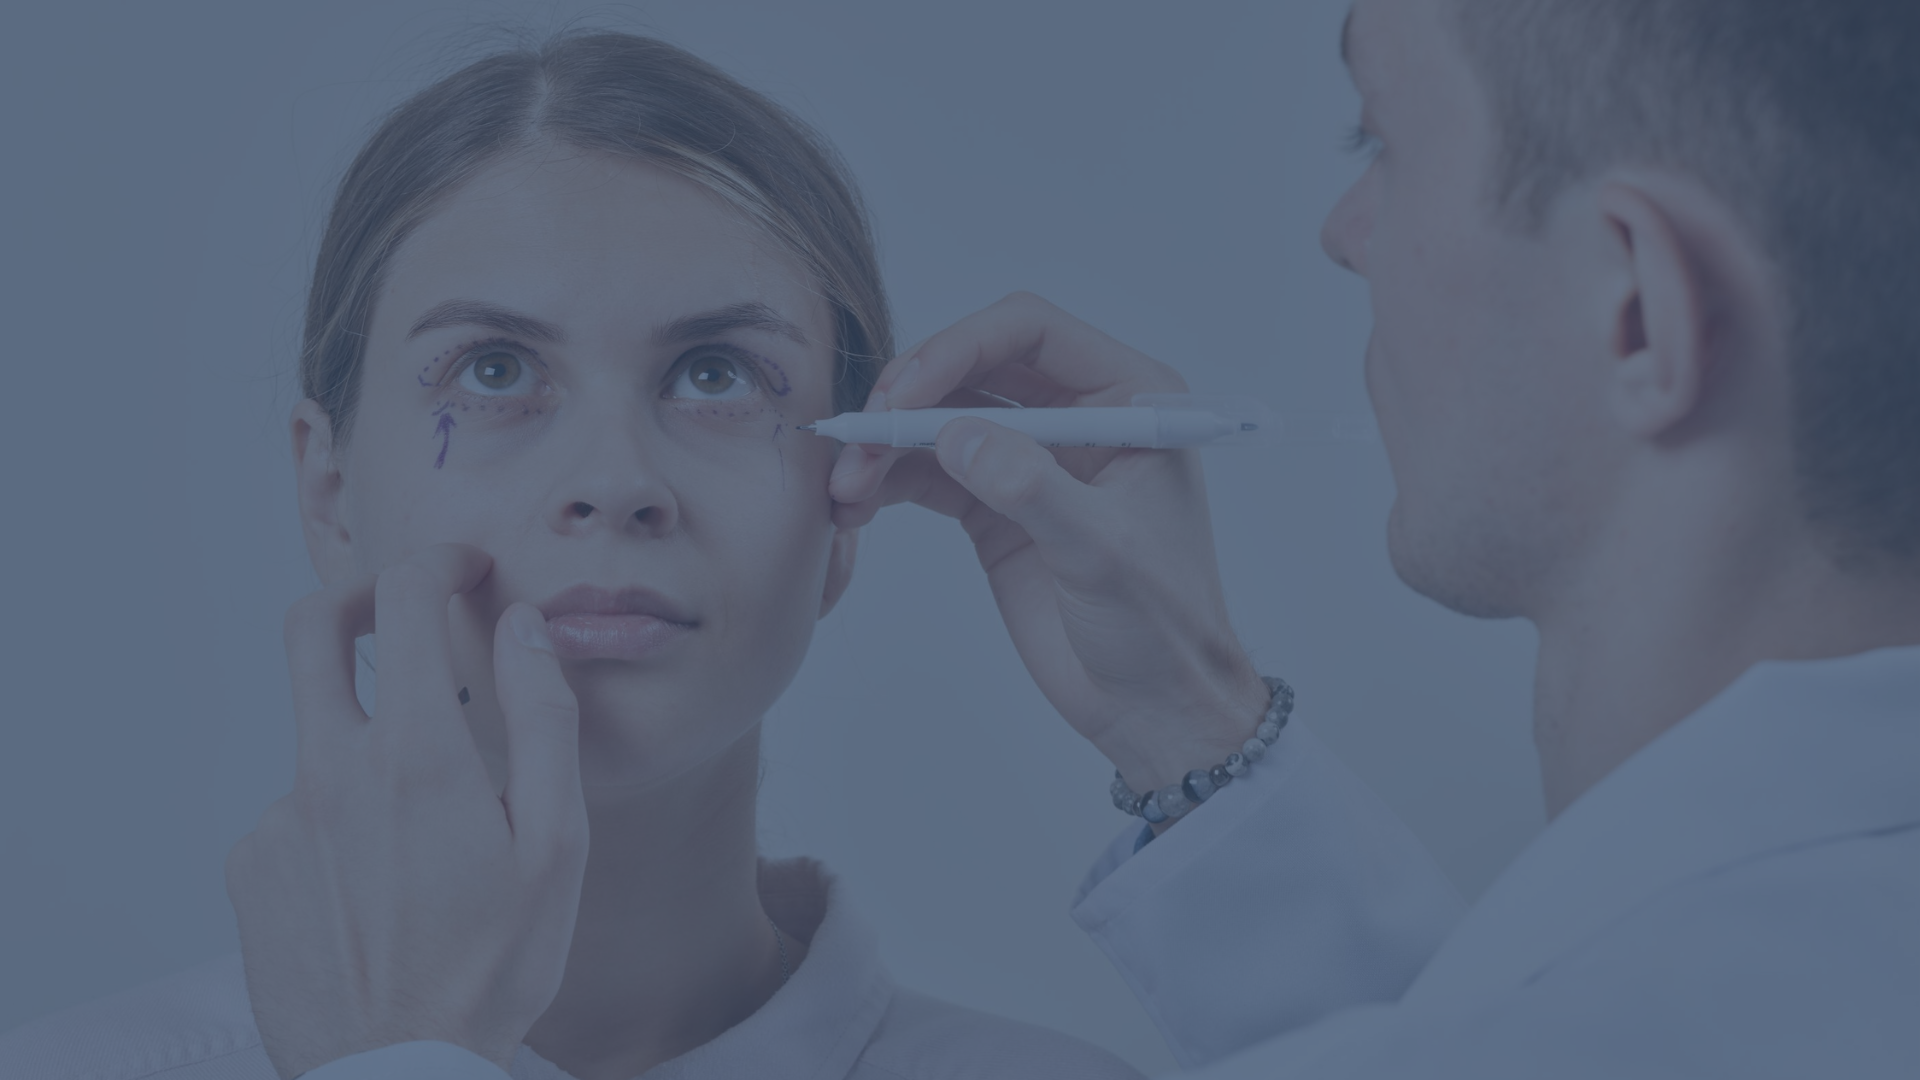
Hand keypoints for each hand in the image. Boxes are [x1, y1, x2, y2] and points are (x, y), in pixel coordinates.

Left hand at [226, 543, 588, 1077]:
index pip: (403, 599)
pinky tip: (380, 887)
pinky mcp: (253, 867)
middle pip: (310, 629)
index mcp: (417, 755)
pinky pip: (298, 813)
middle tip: (399, 614)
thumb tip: (522, 627)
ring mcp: (281, 819)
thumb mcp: (557, 843)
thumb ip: (543, 718)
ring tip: (424, 844)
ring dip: (368, 752)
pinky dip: (340, 822)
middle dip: (356, 598)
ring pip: (320, 740)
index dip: (436, 564)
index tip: (465, 572)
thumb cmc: (494, 967)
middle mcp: (332, 770)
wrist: (399, 1072)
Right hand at [830, 293, 1271, 793]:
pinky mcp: (996, 505)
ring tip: (846, 490)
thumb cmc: (1161, 628)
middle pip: (974, 365)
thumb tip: (956, 435)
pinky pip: (930, 470)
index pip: (1032, 332)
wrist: (1154, 707)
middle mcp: (1079, 414)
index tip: (907, 395)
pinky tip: (855, 506)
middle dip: (910, 395)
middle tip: (860, 439)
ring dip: (887, 443)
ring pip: (942, 417)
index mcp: (1129, 398)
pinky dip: (888, 480)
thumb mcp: (1103, 554)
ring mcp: (1032, 459)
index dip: (961, 347)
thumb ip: (1032, 488)